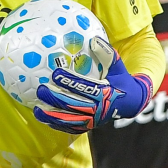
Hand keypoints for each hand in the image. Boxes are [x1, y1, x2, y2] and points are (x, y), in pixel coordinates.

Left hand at [34, 37, 151, 133]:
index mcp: (105, 93)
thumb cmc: (120, 80)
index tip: (55, 73)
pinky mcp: (89, 127)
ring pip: (69, 120)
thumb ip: (107, 53)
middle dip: (55, 98)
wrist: (130, 103)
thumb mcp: (117, 66)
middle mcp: (98, 110)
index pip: (85, 87)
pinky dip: (57, 125)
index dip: (69, 81)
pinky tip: (44, 118)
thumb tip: (94, 39)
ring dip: (52, 116)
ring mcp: (93, 121)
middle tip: (41, 89)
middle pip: (73, 105)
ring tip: (37, 109)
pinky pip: (71, 128)